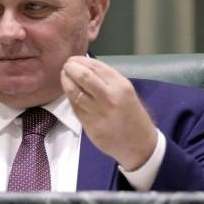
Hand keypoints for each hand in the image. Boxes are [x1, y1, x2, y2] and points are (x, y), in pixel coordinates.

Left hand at [61, 56, 156, 170]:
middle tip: (66, 66)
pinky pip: (74, 106)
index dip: (81, 60)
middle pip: (83, 76)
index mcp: (120, 86)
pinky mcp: (89, 124)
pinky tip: (69, 92)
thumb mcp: (125, 92)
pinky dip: (69, 96)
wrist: (139, 144)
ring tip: (64, 76)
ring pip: (75, 91)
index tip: (73, 59)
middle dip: (71, 68)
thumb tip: (85, 66)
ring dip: (66, 81)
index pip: (96, 66)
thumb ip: (107, 79)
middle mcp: (109, 97)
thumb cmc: (132, 114)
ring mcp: (98, 112)